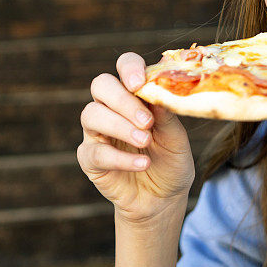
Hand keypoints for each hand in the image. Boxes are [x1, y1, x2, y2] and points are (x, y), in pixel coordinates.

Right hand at [77, 52, 195, 226]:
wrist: (163, 199)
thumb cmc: (170, 161)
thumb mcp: (176, 138)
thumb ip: (167, 115)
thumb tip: (161, 90)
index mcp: (134, 94)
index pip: (125, 66)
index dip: (129, 68)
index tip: (140, 82)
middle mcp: (110, 107)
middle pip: (101, 85)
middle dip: (122, 99)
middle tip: (147, 120)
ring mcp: (96, 132)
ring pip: (91, 115)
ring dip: (120, 126)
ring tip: (145, 141)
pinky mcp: (89, 158)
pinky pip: (96, 152)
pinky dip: (121, 158)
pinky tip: (143, 163)